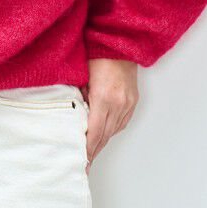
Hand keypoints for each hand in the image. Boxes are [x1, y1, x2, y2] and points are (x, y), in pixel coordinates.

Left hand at [80, 58, 138, 173]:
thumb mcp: (82, 76)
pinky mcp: (133, 101)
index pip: (94, 132)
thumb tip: (73, 117)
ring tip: (92, 153)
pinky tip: (105, 135)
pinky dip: (112, 130)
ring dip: (103, 142)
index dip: (87, 149)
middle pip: (105, 136)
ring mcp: (128, 103)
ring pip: (114, 131)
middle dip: (94, 151)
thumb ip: (78, 99)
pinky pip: (122, 122)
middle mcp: (118, 103)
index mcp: (103, 97)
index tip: (81, 161)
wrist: (121, 43)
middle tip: (84, 164)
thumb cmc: (98, 54)